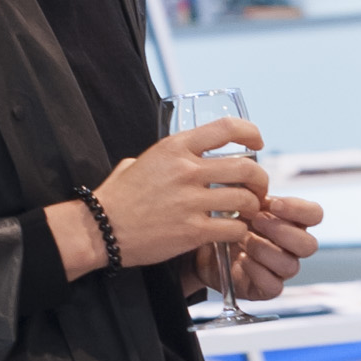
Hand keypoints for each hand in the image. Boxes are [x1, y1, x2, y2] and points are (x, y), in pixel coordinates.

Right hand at [43, 117, 270, 282]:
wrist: (100, 229)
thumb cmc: (118, 197)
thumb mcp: (139, 161)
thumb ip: (167, 157)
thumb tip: (183, 155)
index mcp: (175, 148)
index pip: (226, 128)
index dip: (250, 133)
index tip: (257, 144)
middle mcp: (186, 171)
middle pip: (246, 168)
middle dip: (260, 180)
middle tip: (258, 190)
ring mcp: (190, 202)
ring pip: (245, 200)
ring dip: (253, 208)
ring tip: (248, 214)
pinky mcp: (192, 231)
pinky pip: (233, 228)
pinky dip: (240, 231)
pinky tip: (234, 232)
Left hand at [207, 190, 322, 304]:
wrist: (204, 245)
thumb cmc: (227, 222)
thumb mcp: (239, 200)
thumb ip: (252, 192)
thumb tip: (254, 183)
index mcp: (292, 222)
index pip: (315, 215)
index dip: (299, 209)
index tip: (273, 203)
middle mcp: (292, 247)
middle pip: (309, 245)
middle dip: (281, 231)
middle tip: (256, 220)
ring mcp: (281, 269)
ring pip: (291, 266)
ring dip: (264, 250)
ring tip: (242, 240)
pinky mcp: (266, 288)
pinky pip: (273, 286)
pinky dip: (256, 271)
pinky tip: (242, 260)